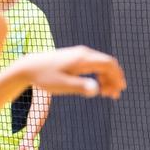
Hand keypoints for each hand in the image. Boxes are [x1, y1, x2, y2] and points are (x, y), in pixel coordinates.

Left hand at [11, 46, 125, 98]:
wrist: (29, 67)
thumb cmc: (44, 77)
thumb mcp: (62, 85)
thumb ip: (80, 87)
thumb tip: (97, 90)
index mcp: (82, 59)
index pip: (108, 64)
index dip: (117, 76)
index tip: (120, 89)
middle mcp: (83, 53)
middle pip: (107, 63)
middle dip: (114, 79)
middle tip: (115, 95)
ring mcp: (79, 54)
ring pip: (100, 64)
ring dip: (106, 78)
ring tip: (107, 94)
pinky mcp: (74, 57)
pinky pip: (92, 64)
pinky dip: (98, 75)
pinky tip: (96, 86)